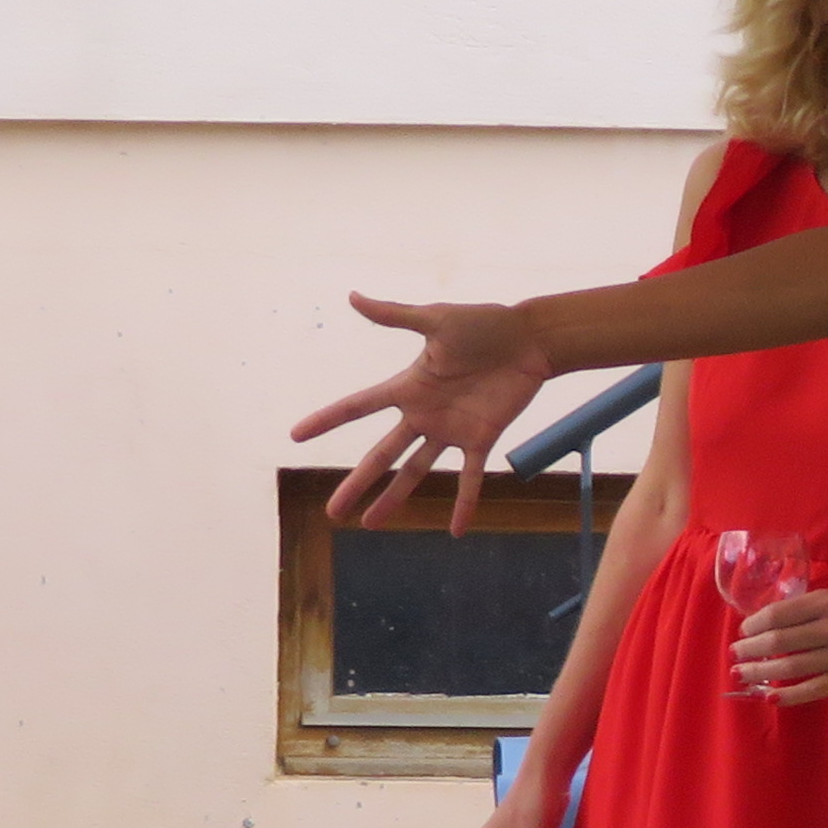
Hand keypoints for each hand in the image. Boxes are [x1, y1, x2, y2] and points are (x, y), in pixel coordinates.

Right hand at [293, 293, 555, 530]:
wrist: (530, 339)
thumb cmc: (484, 324)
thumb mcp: (436, 319)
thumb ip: (395, 315)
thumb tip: (352, 296)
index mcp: (408, 386)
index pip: (358, 406)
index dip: (327, 420)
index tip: (296, 436)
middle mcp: (423, 413)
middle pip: (381, 454)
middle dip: (357, 482)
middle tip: (332, 512)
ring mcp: (451, 430)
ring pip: (416, 471)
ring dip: (395, 499)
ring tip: (370, 524)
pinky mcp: (482, 438)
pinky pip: (471, 478)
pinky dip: (465, 504)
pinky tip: (456, 531)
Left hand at [732, 581, 827, 706]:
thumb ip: (803, 610)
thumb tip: (762, 628)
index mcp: (827, 602)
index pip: (778, 615)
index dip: (754, 626)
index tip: (743, 632)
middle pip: (779, 642)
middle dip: (750, 650)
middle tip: (735, 655)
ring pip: (791, 668)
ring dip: (760, 673)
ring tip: (741, 675)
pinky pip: (813, 690)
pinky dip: (789, 695)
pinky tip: (770, 696)